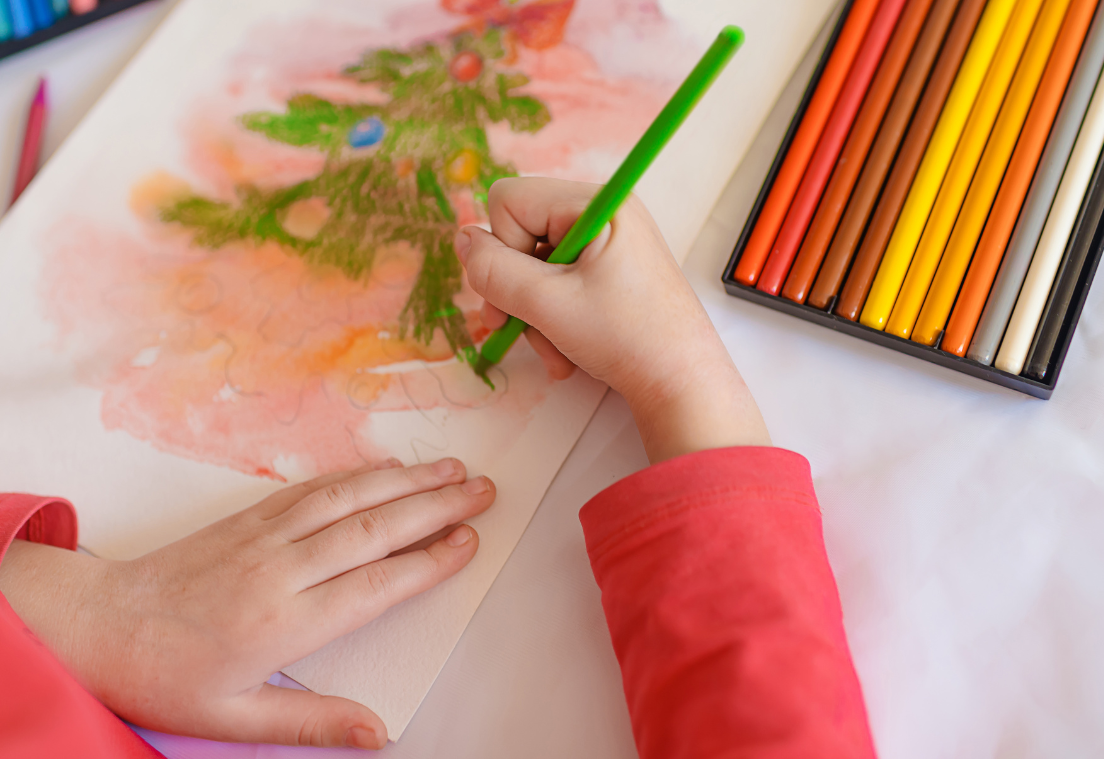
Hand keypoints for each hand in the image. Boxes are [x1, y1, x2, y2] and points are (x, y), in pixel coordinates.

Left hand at [0, 458, 494, 748]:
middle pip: (374, 529)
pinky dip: (358, 473)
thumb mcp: (237, 719)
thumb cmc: (169, 678)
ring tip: (452, 470)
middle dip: (435, 507)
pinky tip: (388, 467)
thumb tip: (380, 733)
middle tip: (485, 491)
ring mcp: (265, 534)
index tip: (471, 542)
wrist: (101, 624)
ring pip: (349, 498)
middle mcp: (283, 569)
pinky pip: (314, 487)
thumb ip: (312, 721)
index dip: (429, 562)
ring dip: (405, 480)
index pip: (376, 585)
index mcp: (286, 622)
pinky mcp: (250, 515)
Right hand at [456, 177, 769, 461]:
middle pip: (520, 233)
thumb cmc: (625, 338)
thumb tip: (462, 239)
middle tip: (512, 329)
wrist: (682, 383)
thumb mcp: (547, 304)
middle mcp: (603, 213)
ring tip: (554, 350)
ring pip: (536, 266)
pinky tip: (566, 352)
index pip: (509, 200)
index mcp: (596, 204)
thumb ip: (494, 271)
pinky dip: (554, 319)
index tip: (521, 291)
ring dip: (533, 314)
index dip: (502, 247)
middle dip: (514, 288)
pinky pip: (560, 284)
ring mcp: (608, 244)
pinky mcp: (611, 273)